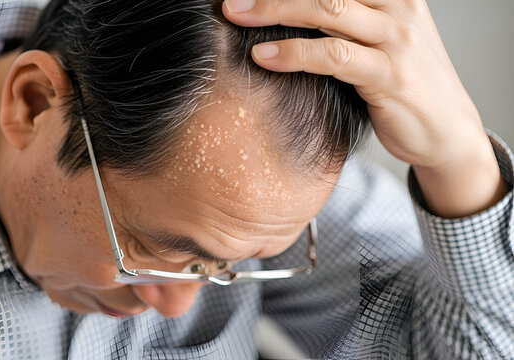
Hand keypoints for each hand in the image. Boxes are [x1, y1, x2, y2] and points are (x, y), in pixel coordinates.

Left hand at [223, 0, 507, 217]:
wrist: (448, 130)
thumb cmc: (402, 83)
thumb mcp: (377, 40)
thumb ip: (343, 21)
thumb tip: (286, 13)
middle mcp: (398, 7)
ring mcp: (397, 39)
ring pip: (329, 9)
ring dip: (276, 9)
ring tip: (236, 15)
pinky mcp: (390, 76)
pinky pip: (335, 57)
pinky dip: (295, 53)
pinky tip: (264, 57)